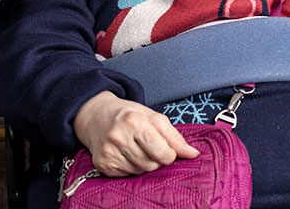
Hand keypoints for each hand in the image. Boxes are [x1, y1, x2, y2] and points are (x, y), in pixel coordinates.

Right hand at [72, 92, 198, 176]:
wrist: (96, 116)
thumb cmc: (128, 114)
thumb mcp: (152, 116)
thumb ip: (174, 136)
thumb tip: (193, 154)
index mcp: (134, 121)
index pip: (163, 152)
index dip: (169, 153)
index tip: (164, 146)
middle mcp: (119, 136)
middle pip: (152, 164)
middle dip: (155, 158)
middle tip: (147, 144)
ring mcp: (109, 152)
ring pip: (140, 171)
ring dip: (143, 163)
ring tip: (135, 147)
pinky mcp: (103, 164)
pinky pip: (127, 175)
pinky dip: (131, 167)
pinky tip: (125, 153)